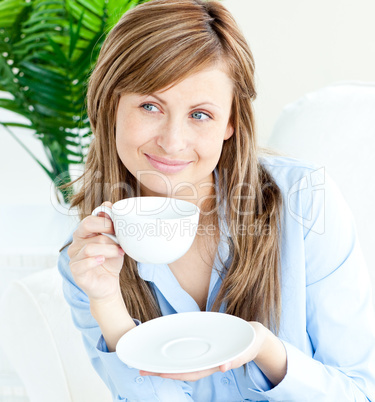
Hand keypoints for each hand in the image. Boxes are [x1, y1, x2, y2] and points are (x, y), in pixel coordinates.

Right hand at [67, 201, 125, 300]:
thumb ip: (110, 223)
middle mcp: (76, 242)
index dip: (106, 221)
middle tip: (119, 240)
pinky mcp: (75, 271)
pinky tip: (103, 261)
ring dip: (109, 249)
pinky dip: (95, 261)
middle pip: (86, 226)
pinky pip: (82, 263)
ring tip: (119, 253)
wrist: (109, 284)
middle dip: (106, 231)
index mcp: (84, 233)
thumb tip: (108, 204)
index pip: (90, 219)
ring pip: (90, 247)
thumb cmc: (111, 260)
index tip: (119, 228)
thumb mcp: (115, 240)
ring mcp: (74, 257)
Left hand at [139, 321, 268, 381]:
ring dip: (164, 362)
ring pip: (182, 361)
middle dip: (162, 370)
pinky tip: (164, 349)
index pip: (190, 371)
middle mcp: (206, 362)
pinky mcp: (204, 346)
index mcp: (214, 363)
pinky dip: (174, 352)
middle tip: (141, 368)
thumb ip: (236, 358)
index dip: (174, 373)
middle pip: (181, 368)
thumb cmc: (250, 342)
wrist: (255, 337)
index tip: (158, 373)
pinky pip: (187, 352)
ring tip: (146, 362)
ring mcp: (204, 355)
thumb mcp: (245, 349)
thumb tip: (223, 367)